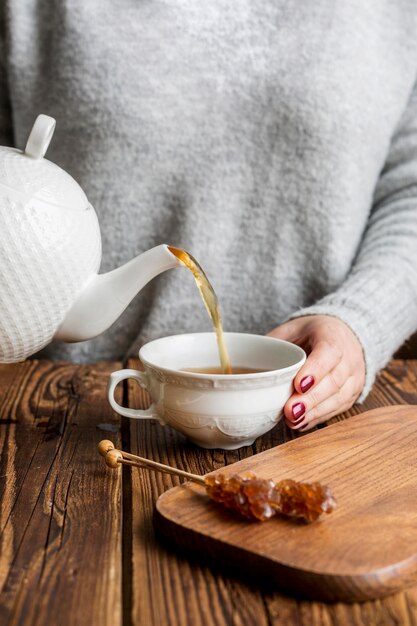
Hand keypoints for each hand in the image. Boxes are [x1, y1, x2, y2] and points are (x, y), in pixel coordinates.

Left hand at [268, 315, 365, 430]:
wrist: (344, 335)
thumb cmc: (313, 333)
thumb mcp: (293, 328)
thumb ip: (274, 342)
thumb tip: (247, 361)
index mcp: (333, 335)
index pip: (329, 352)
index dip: (315, 370)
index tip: (298, 385)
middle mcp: (349, 356)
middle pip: (334, 380)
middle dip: (311, 398)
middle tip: (290, 410)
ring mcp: (354, 377)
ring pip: (338, 398)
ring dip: (314, 412)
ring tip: (293, 420)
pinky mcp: (352, 393)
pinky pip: (338, 408)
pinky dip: (319, 417)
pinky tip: (301, 423)